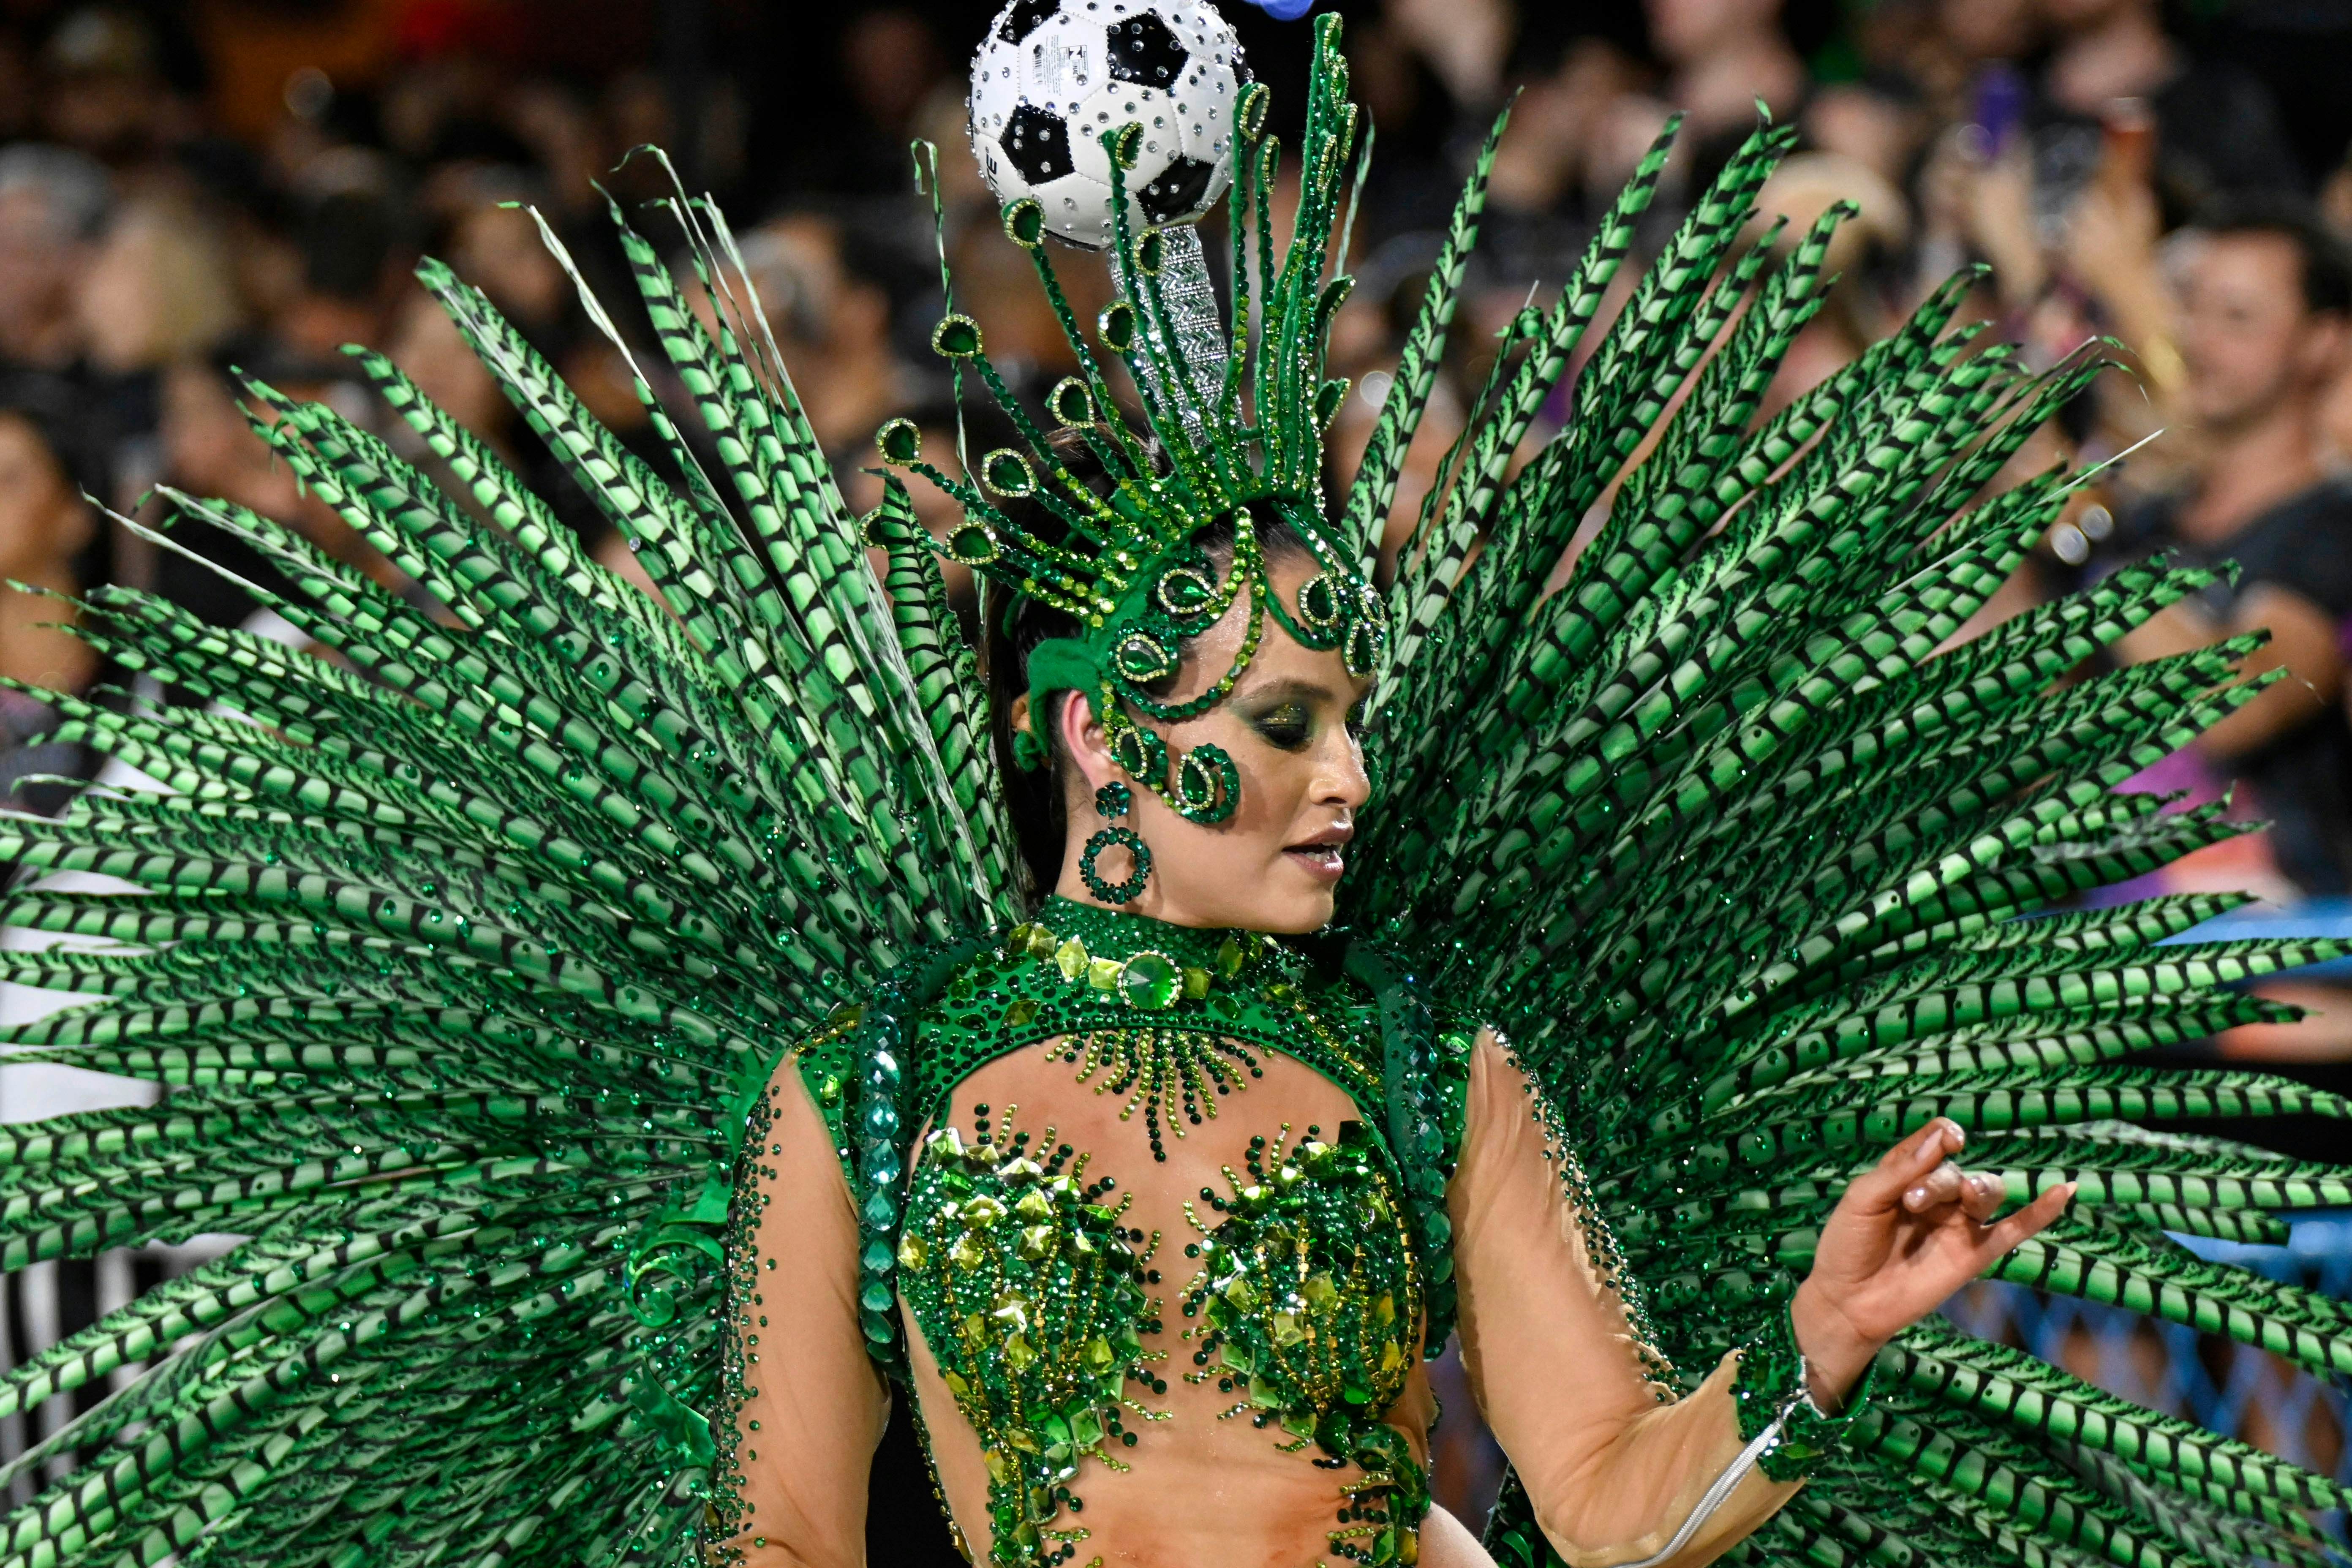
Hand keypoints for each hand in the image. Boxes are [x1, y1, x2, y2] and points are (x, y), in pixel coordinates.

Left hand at [1791, 1119, 2072, 1406]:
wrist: (1847, 1301)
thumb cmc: (1847, 1245)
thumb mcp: (1863, 1200)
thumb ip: (1901, 1170)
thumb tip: (1944, 1138)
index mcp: (1907, 1176)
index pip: (1936, 1142)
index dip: (1944, 1135)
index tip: (1950, 1139)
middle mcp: (1937, 1197)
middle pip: (1958, 1172)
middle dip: (1940, 1180)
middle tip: (1913, 1202)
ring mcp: (1958, 1226)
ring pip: (1987, 1192)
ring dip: (1978, 1188)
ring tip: (1963, 1196)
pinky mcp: (1974, 1255)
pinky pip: (2015, 1230)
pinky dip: (2040, 1212)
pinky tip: (2063, 1190)